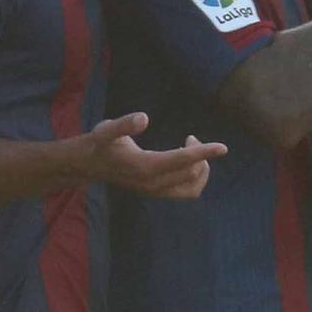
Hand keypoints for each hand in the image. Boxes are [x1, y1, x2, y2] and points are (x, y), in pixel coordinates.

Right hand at [91, 116, 227, 199]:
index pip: (182, 161)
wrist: (88, 166)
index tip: (223, 147)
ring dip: (200, 169)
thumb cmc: (99, 144)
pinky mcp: (157, 193)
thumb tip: (144, 118)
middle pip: (192, 174)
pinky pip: (186, 191)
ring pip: (192, 188)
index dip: (204, 152)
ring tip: (191, 148)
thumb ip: (124, 124)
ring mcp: (156, 191)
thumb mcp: (106, 129)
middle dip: (200, 155)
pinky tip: (185, 159)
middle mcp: (153, 184)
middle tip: (191, 136)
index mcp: (145, 167)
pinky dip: (194, 177)